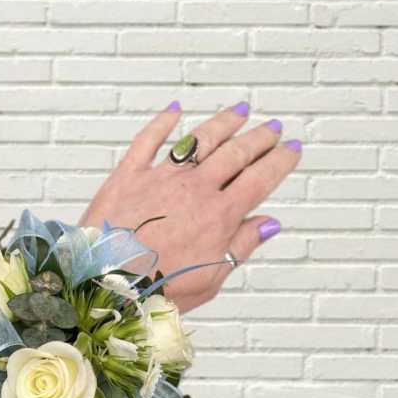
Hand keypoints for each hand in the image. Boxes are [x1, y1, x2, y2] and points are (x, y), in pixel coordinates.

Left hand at [80, 101, 301, 312]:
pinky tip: (175, 110)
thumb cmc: (157, 288)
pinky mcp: (129, 175)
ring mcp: (161, 177)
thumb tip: (269, 224)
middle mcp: (194, 189)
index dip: (280, 162)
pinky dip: (162, 122)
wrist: (105, 283)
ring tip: (240, 111)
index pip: (260, 179)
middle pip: (236, 154)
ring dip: (224, 123)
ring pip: (200, 140)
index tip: (292, 150)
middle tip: (274, 127)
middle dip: (259, 138)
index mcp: (218, 216)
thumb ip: (241, 245)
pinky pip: (148, 140)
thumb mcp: (211, 279)